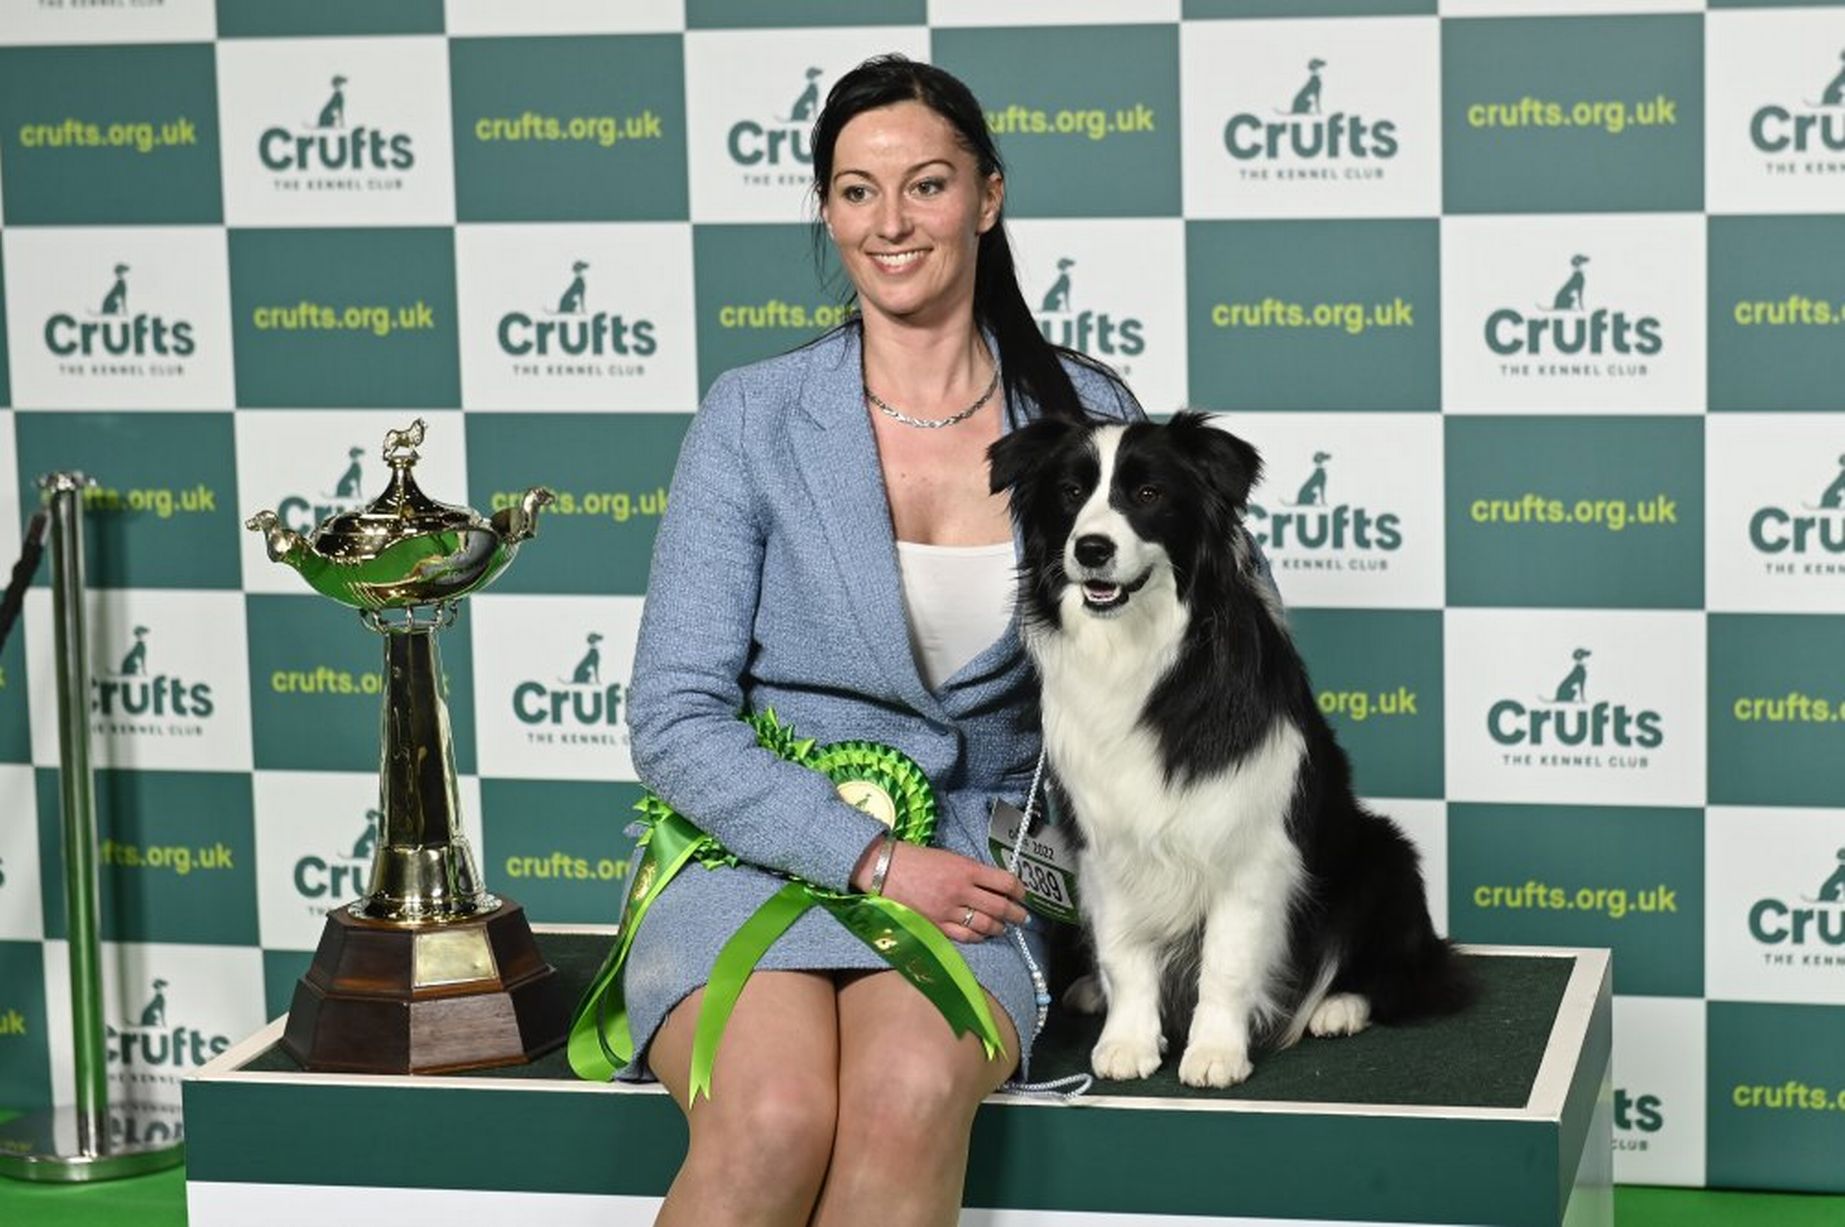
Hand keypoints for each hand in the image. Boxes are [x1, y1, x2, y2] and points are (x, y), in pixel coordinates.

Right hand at [855, 840, 1027, 941]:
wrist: (883, 870)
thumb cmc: (914, 859)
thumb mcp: (948, 857)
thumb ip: (970, 871)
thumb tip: (992, 884)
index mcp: (965, 869)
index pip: (1004, 882)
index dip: (1019, 890)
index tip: (1022, 894)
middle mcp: (961, 891)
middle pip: (999, 907)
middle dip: (1016, 914)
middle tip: (1023, 917)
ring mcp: (948, 911)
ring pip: (985, 925)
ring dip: (999, 928)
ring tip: (1003, 927)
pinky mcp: (936, 926)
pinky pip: (965, 936)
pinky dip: (978, 936)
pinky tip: (982, 934)